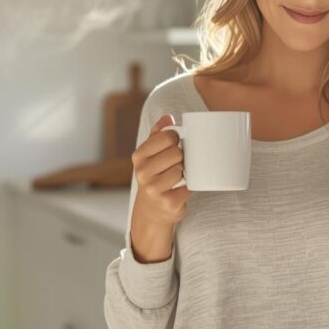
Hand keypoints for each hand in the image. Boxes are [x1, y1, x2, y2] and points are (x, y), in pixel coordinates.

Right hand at [131, 114, 191, 228]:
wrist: (152, 210)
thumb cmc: (155, 175)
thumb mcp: (150, 154)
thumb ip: (158, 134)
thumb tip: (168, 118)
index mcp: (138, 156)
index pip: (167, 136)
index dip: (177, 138)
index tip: (175, 144)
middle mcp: (142, 172)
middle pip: (176, 153)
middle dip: (181, 157)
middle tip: (177, 164)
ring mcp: (153, 189)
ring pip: (181, 169)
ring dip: (184, 172)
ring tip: (178, 177)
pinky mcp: (168, 202)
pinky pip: (188, 187)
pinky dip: (189, 187)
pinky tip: (181, 189)